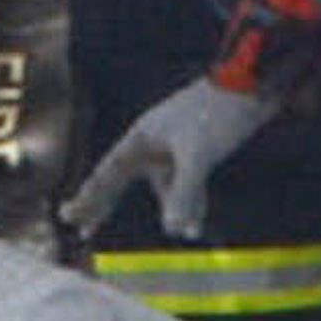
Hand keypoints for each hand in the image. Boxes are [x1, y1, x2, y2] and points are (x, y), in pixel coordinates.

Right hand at [65, 75, 266, 238]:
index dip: (87, 198)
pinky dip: (190, 203)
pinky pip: (185, 184)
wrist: (253, 86)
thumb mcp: (199, 156)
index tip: (67, 217)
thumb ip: (185, 193)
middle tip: (84, 233)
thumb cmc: (218, 113)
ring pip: (162, 187)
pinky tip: (199, 224)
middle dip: (105, 207)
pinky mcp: (197, 150)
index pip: (106, 174)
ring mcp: (174, 147)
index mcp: (142, 137)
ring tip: (187, 233)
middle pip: (120, 181)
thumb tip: (173, 230)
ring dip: (170, 210)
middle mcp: (153, 143)